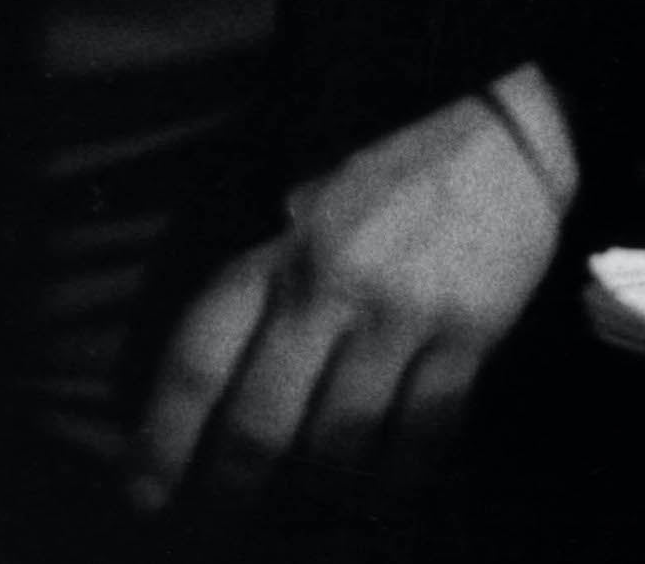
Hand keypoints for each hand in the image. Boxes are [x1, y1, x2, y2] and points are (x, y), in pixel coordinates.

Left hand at [132, 79, 572, 514]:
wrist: (500, 128)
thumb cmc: (383, 168)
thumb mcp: (297, 201)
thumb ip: (259, 283)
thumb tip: (214, 389)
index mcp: (277, 247)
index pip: (199, 359)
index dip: (163, 438)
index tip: (143, 494)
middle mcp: (332, 284)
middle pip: (262, 423)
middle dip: (232, 488)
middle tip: (220, 517)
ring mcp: (403, 316)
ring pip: (341, 448)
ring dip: (315, 495)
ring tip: (301, 509)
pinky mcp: (469, 337)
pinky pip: (422, 440)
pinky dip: (395, 480)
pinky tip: (379, 490)